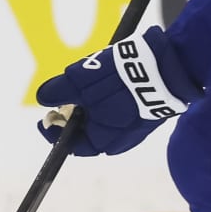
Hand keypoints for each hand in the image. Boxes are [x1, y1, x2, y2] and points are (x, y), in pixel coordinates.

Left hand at [35, 26, 200, 156]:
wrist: (167, 66)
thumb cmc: (120, 79)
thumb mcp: (79, 81)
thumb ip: (57, 91)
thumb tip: (43, 98)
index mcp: (102, 141)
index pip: (72, 145)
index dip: (54, 131)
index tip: (46, 116)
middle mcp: (121, 140)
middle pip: (89, 131)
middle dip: (76, 114)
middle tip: (69, 95)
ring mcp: (137, 128)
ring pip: (106, 119)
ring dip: (94, 104)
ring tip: (91, 81)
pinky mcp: (149, 112)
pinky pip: (123, 110)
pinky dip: (112, 99)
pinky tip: (112, 79)